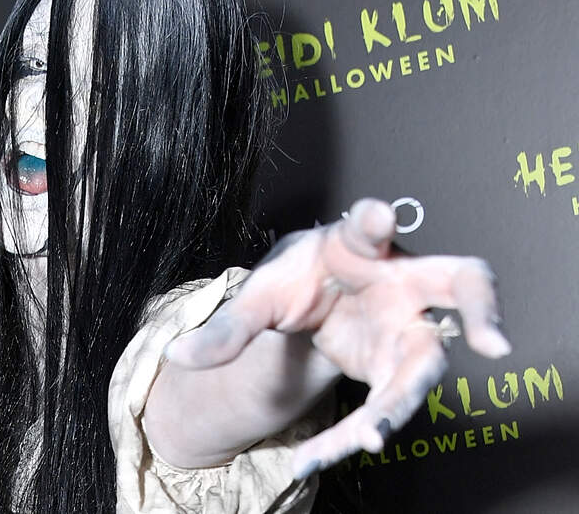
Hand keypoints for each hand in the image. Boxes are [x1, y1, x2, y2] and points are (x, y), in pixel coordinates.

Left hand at [164, 198, 510, 477]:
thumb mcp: (258, 295)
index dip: (375, 219)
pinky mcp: (399, 365)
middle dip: (482, 305)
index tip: (376, 215)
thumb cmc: (297, 279)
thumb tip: (176, 355)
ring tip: (365, 439)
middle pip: (462, 281)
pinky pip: (393, 402)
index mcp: (357, 245)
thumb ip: (225, 326)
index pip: (369, 225)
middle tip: (494, 342)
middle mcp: (401, 280)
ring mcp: (409, 324)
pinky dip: (361, 431)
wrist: (311, 300)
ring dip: (398, 405)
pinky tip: (320, 455)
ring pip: (426, 364)